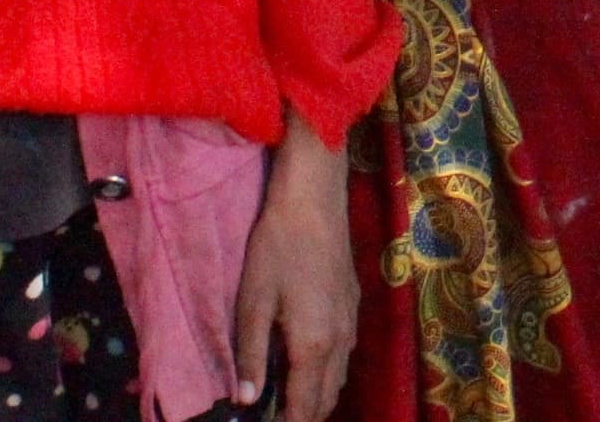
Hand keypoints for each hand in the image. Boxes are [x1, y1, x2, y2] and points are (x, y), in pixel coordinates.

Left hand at [233, 114, 355, 421]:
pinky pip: (344, 357)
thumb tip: (247, 400)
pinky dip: (326, 374)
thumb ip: (251, 355)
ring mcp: (351, 323)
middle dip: (302, 416)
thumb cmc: (277, 248)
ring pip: (339, 379)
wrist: (315, 200)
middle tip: (272, 414)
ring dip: (316, 397)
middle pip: (327, 400)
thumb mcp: (253, 301)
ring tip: (283, 397)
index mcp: (313, 344)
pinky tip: (303, 362)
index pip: (304, 407)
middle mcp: (340, 341)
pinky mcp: (353, 305)